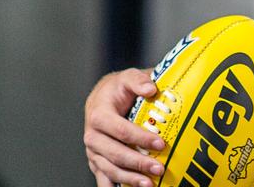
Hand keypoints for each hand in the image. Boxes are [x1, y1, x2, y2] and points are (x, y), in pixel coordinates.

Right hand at [83, 68, 168, 186]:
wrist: (103, 97)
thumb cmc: (118, 89)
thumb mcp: (128, 78)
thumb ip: (138, 81)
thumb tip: (151, 89)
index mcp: (99, 115)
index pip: (121, 130)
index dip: (140, 138)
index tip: (160, 144)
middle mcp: (92, 136)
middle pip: (115, 154)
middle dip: (138, 163)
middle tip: (159, 168)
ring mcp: (93, 151)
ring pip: (110, 170)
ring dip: (130, 179)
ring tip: (149, 184)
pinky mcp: (96, 162)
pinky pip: (103, 179)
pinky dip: (115, 186)